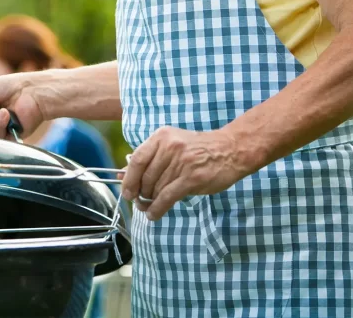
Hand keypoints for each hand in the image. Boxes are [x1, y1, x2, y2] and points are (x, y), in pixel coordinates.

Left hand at [121, 126, 249, 220]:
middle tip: (140, 201)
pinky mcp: (192, 178)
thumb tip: (122, 175)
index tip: (126, 191)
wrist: (231, 149)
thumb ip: (148, 159)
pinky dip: (157, 209)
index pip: (137, 159)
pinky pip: (167, 197)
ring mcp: (182, 162)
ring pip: (156, 188)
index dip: (128, 179)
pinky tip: (154, 214)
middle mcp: (170, 147)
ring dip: (150, 202)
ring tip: (149, 207)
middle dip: (141, 193)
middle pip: (145, 177)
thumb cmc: (199, 149)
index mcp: (161, 137)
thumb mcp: (171, 145)